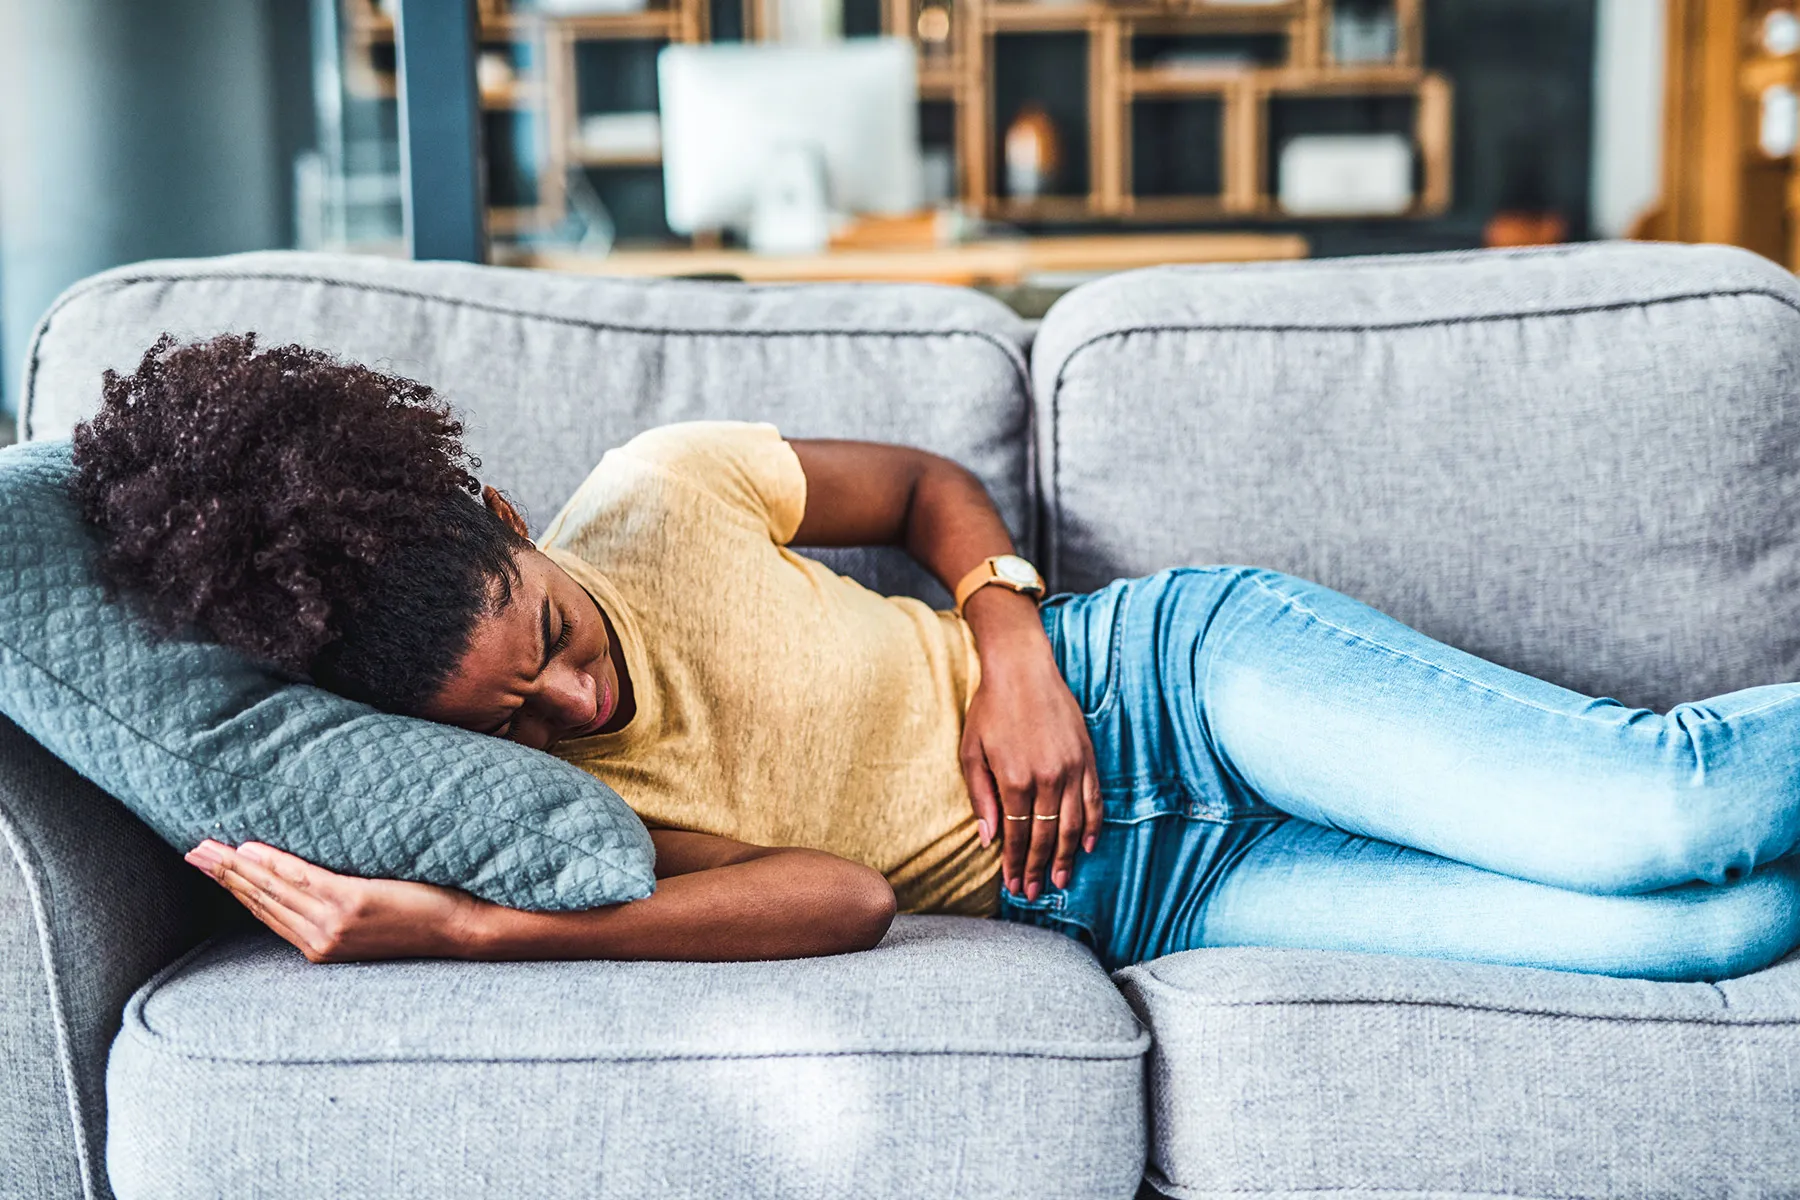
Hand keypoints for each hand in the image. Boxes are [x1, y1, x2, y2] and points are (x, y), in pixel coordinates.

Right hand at [184, 839, 484, 962]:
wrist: (465, 929)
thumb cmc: (427, 917)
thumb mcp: (375, 918)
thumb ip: (343, 905)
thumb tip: (324, 877)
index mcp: (323, 945)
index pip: (269, 912)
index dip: (237, 889)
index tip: (210, 868)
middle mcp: (321, 939)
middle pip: (261, 901)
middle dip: (224, 876)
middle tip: (192, 852)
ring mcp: (334, 924)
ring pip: (273, 890)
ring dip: (237, 868)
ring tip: (208, 848)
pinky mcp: (352, 905)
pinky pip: (302, 879)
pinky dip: (273, 864)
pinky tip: (251, 849)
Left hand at [959, 621, 1101, 901]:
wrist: (1022, 667)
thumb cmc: (990, 708)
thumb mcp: (971, 752)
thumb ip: (980, 798)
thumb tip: (987, 841)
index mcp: (1014, 779)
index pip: (1018, 835)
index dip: (1016, 863)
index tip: (1014, 885)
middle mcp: (1047, 778)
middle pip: (1047, 836)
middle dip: (1040, 868)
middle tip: (1035, 892)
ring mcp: (1071, 768)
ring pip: (1073, 824)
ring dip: (1067, 856)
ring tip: (1061, 881)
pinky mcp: (1087, 757)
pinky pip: (1094, 800)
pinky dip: (1093, 826)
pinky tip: (1087, 846)